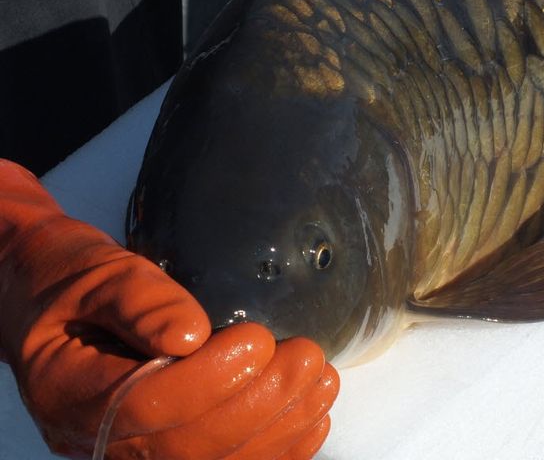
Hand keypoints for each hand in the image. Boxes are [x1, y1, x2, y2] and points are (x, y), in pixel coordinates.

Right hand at [0, 160, 337, 458]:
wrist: (49, 300)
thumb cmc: (70, 281)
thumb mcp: (96, 275)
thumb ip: (139, 301)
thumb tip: (191, 334)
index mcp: (72, 395)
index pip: (147, 404)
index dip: (210, 378)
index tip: (260, 339)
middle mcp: (103, 439)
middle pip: (190, 444)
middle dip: (261, 404)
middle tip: (308, 357)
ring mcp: (137, 450)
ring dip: (279, 429)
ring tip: (322, 381)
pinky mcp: (168, 446)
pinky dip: (275, 450)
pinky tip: (312, 417)